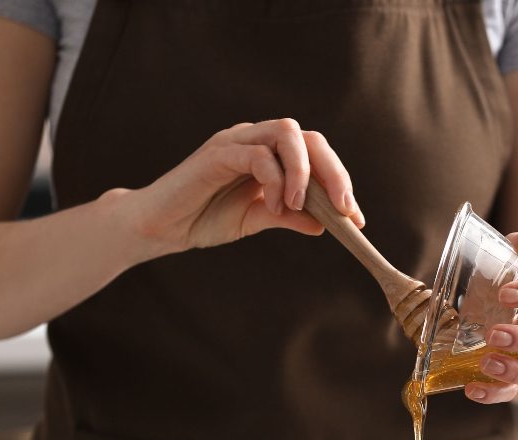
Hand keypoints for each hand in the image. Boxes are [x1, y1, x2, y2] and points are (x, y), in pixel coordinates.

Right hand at [123, 118, 362, 256]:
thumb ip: (292, 217)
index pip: (315, 154)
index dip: (340, 183)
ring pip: (286, 134)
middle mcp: (256, 139)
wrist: (162, 226)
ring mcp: (237, 142)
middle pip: (308, 137)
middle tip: (343, 209)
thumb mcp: (259, 219)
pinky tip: (275, 206)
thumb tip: (327, 225)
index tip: (355, 218)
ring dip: (303, 171)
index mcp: (269, 153)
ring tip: (300, 205)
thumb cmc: (206, 218)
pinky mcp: (217, 152)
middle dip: (333, 173)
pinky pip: (256, 154)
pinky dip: (274, 180)